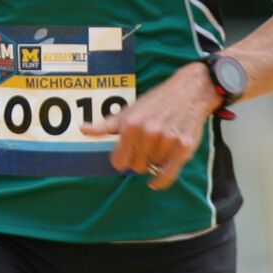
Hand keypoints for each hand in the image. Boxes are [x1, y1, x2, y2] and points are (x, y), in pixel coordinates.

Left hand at [80, 63, 220, 189]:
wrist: (189, 91)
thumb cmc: (156, 101)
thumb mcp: (129, 111)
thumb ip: (105, 125)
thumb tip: (82, 129)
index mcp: (131, 125)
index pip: (119, 162)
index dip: (122, 160)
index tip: (127, 155)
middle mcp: (148, 133)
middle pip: (137, 167)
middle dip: (139, 160)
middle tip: (146, 148)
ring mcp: (167, 140)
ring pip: (153, 169)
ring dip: (155, 162)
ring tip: (160, 146)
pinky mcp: (184, 147)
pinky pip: (168, 175)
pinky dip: (161, 181)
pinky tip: (156, 180)